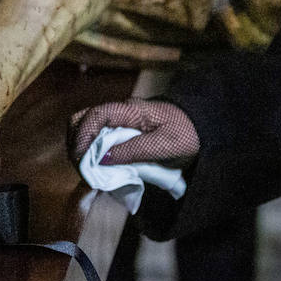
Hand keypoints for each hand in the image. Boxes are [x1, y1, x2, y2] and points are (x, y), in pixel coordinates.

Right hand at [69, 98, 198, 166]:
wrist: (203, 128)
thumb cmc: (187, 135)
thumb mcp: (164, 146)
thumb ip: (133, 151)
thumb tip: (101, 159)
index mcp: (131, 110)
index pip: (96, 115)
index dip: (83, 136)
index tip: (80, 159)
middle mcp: (121, 111)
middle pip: (84, 118)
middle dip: (76, 142)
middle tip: (81, 169)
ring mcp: (120, 119)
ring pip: (88, 127)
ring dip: (83, 147)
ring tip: (88, 170)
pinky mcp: (122, 130)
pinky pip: (98, 136)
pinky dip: (92, 150)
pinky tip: (98, 166)